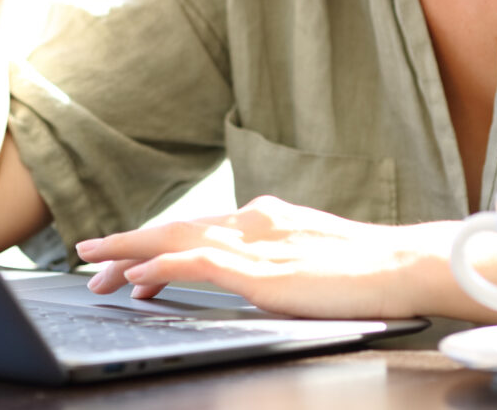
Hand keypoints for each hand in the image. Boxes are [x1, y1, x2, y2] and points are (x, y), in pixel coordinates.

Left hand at [75, 196, 459, 319]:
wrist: (408, 265)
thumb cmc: (372, 269)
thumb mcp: (312, 256)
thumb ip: (277, 258)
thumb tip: (249, 273)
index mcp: (265, 218)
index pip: (197, 227)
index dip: (156, 240)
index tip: (125, 254)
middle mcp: (253, 222)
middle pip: (175, 230)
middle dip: (128, 243)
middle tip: (88, 253)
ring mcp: (255, 244)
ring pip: (175, 242)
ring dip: (129, 253)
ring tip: (94, 265)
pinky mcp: (261, 270)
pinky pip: (196, 266)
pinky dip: (160, 269)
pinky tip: (135, 278)